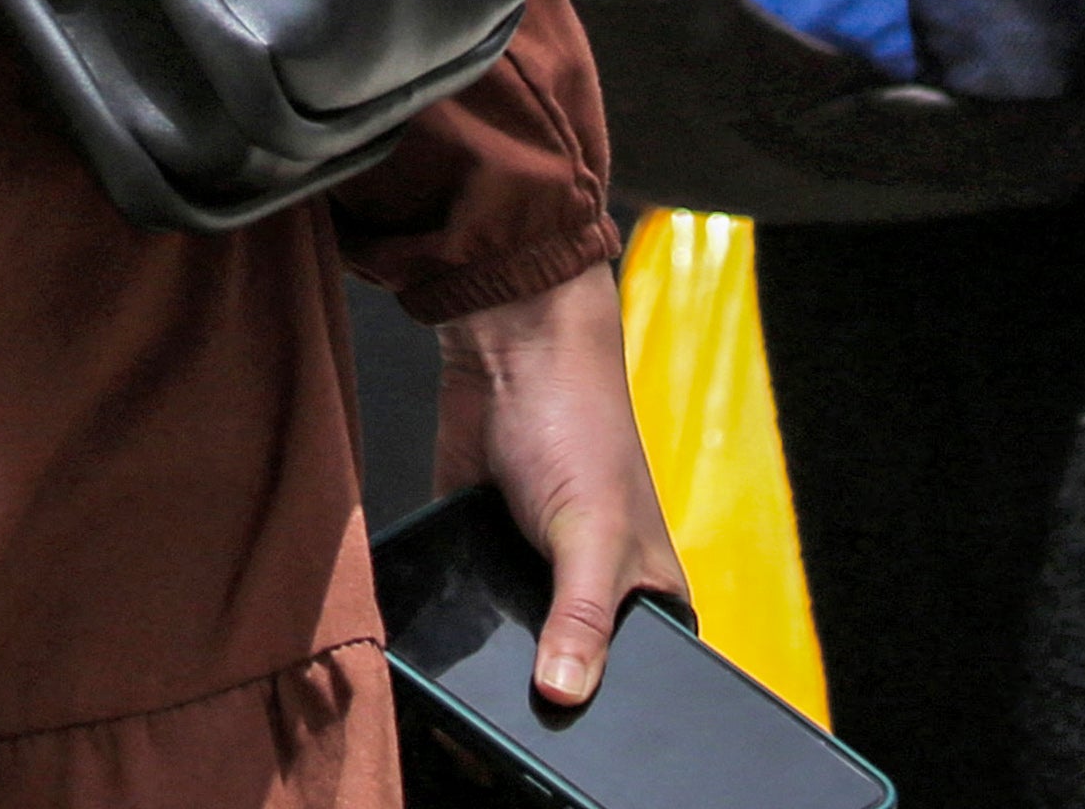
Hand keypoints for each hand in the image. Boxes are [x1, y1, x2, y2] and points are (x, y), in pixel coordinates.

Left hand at [432, 261, 692, 710]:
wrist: (508, 346)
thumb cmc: (580, 421)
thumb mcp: (591, 533)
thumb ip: (578, 618)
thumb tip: (563, 694)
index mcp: (648, 595)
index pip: (641, 681)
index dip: (611, 710)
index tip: (572, 739)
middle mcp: (594, 593)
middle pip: (568, 669)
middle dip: (538, 688)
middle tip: (507, 704)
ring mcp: (536, 575)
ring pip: (511, 647)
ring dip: (489, 661)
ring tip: (471, 674)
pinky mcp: (482, 555)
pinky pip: (467, 610)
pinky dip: (453, 621)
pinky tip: (436, 636)